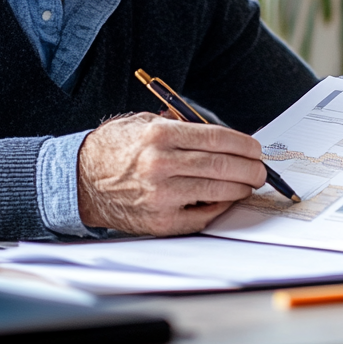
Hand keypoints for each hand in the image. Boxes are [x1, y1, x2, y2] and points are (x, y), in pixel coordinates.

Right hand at [76, 113, 266, 234]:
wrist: (81, 181)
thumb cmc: (116, 148)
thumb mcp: (144, 122)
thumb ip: (181, 125)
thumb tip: (222, 137)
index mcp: (160, 135)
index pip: (216, 138)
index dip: (243, 143)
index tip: (255, 148)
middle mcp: (160, 164)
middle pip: (221, 165)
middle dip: (249, 168)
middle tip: (260, 169)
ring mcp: (161, 196)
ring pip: (217, 190)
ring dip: (240, 187)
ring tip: (248, 183)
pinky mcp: (160, 222)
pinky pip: (202, 216)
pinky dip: (220, 207)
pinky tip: (226, 199)